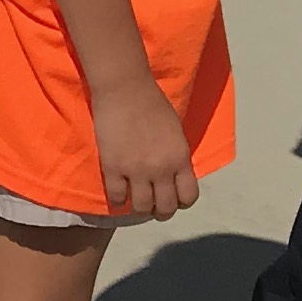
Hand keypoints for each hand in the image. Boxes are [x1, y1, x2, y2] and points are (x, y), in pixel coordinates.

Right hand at [89, 80, 196, 221]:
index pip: (188, 196)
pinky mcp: (113, 167)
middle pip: (166, 208)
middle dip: (161, 211)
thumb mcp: (176, 133)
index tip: (173, 198)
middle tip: (153, 204)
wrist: (125, 89)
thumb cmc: (152, 103)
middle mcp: (161, 169)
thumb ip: (175, 157)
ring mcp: (136, 170)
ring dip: (140, 209)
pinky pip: (117, 197)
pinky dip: (119, 200)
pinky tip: (119, 192)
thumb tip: (172, 175)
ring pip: (142, 208)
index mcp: (180, 158)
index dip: (181, 202)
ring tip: (135, 200)